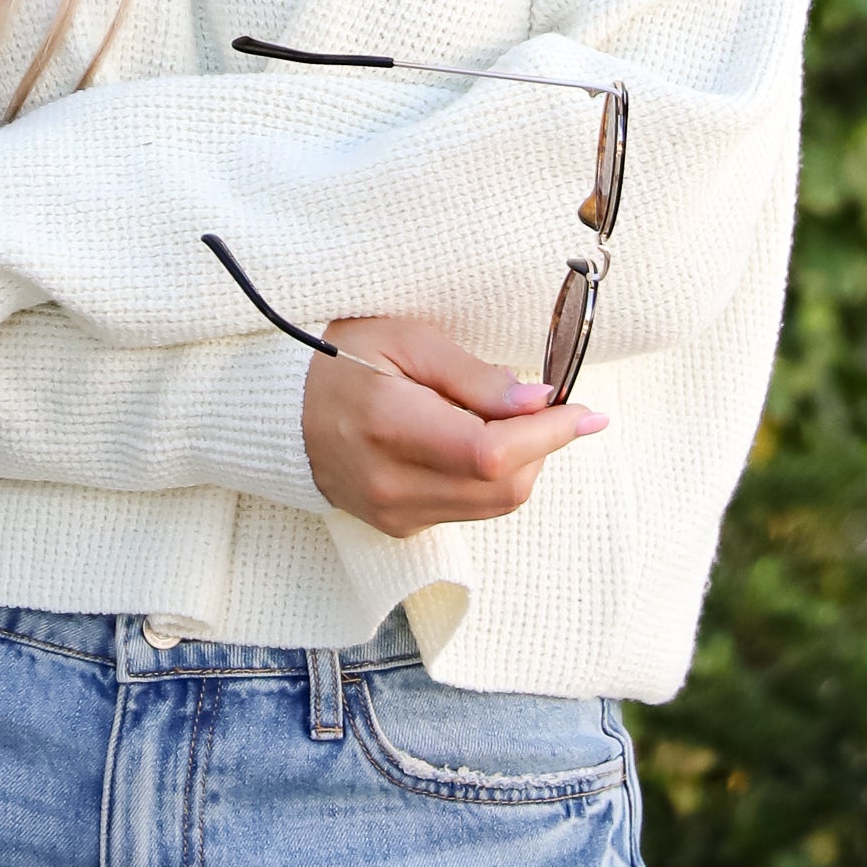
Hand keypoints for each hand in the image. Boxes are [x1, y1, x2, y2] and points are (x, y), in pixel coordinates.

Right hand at [300, 314, 604, 538]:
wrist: (280, 409)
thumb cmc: (341, 357)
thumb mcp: (406, 341)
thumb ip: (474, 377)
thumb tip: (539, 400)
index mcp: (389, 425)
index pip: (491, 452)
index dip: (549, 435)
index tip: (586, 412)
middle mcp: (391, 482)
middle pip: (503, 487)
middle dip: (541, 447)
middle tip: (544, 406)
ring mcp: (393, 512)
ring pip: (493, 504)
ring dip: (520, 464)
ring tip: (505, 420)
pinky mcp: (398, 526)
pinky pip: (467, 509)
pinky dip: (487, 478)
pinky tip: (470, 442)